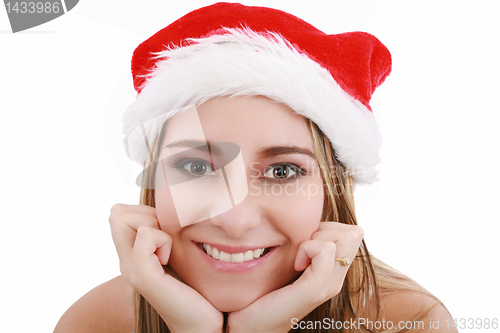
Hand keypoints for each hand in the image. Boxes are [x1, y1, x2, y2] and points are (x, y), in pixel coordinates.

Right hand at [109, 204, 223, 332]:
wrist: (202, 321)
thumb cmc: (195, 285)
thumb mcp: (177, 249)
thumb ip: (164, 230)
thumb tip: (160, 207)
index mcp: (132, 253)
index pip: (120, 212)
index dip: (144, 211)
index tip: (165, 230)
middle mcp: (126, 260)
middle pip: (119, 213)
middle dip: (148, 215)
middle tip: (168, 238)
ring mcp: (130, 268)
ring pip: (125, 219)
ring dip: (156, 226)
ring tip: (168, 250)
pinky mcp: (142, 276)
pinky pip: (145, 234)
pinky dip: (163, 240)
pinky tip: (169, 259)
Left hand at [227, 222, 363, 332]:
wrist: (250, 325)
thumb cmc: (263, 293)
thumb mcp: (287, 263)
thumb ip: (302, 246)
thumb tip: (307, 222)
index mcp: (332, 272)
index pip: (352, 232)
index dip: (328, 227)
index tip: (304, 240)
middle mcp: (336, 279)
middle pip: (353, 233)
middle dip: (325, 229)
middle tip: (301, 247)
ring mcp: (328, 286)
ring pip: (345, 238)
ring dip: (316, 238)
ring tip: (298, 257)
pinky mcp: (315, 290)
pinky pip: (326, 250)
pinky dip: (309, 248)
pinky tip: (295, 265)